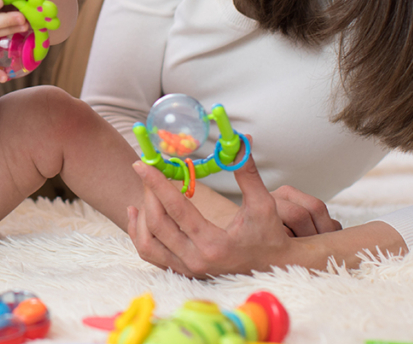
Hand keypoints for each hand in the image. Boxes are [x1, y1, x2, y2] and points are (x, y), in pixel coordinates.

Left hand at [127, 143, 339, 277]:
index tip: (142, 164)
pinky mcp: (182, 271)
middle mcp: (196, 260)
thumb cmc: (270, 235)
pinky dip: (140, 234)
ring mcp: (187, 269)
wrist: (274, 267)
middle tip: (146, 170)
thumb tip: (241, 141)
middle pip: (156, 225)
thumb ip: (248, 173)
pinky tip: (138, 214)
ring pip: (147, 244)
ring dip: (140, 217)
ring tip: (144, 191)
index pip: (176, 210)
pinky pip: (151, 254)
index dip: (156, 184)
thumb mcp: (263, 203)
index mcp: (214, 244)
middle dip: (148, 193)